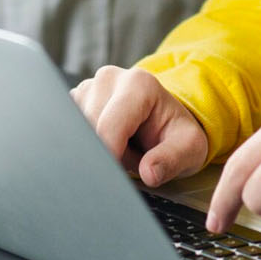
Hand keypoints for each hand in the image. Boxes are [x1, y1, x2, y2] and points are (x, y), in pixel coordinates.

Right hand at [71, 65, 209, 186]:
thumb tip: (150, 173)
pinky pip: (71, 132)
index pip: (109, 126)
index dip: (109, 157)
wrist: (163, 121)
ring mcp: (88, 88)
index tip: (112, 180)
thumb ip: (172, 159)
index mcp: (139, 84)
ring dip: (98, 151)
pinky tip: (107, 143)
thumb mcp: (189, 148)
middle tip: (134, 159)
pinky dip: (88, 146)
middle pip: (91, 131)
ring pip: (78, 134)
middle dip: (109, 155)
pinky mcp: (74, 101)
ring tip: (123, 149)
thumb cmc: (175, 133)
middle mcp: (109, 79)